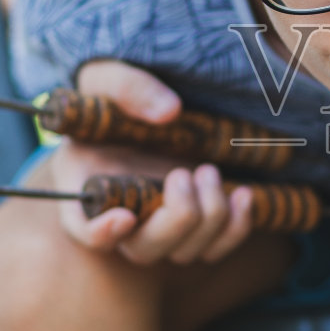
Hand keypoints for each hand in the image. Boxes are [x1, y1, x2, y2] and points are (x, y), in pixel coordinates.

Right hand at [55, 59, 255, 264]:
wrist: (144, 109)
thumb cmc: (115, 95)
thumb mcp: (110, 77)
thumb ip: (129, 88)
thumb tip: (169, 112)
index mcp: (87, 186)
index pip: (85, 230)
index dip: (101, 233)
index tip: (124, 217)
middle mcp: (122, 217)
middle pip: (145, 249)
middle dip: (176, 219)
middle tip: (184, 173)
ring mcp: (159, 226)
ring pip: (185, 252)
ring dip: (208, 218)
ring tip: (209, 170)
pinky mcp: (194, 226)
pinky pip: (216, 248)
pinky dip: (234, 228)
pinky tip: (244, 195)